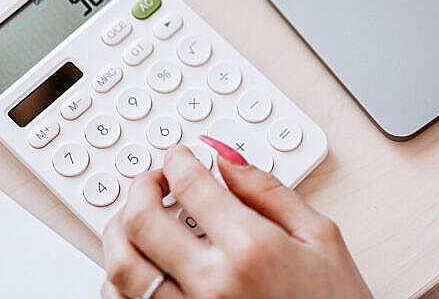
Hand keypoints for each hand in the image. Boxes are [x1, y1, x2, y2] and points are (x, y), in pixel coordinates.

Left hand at [101, 139, 372, 298]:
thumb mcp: (320, 237)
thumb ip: (269, 192)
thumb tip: (228, 160)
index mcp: (251, 248)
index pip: (189, 185)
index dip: (177, 159)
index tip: (180, 156)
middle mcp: (212, 284)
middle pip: (141, 221)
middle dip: (140, 187)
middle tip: (154, 179)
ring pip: (120, 267)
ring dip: (118, 231)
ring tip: (135, 216)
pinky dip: (118, 281)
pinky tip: (138, 264)